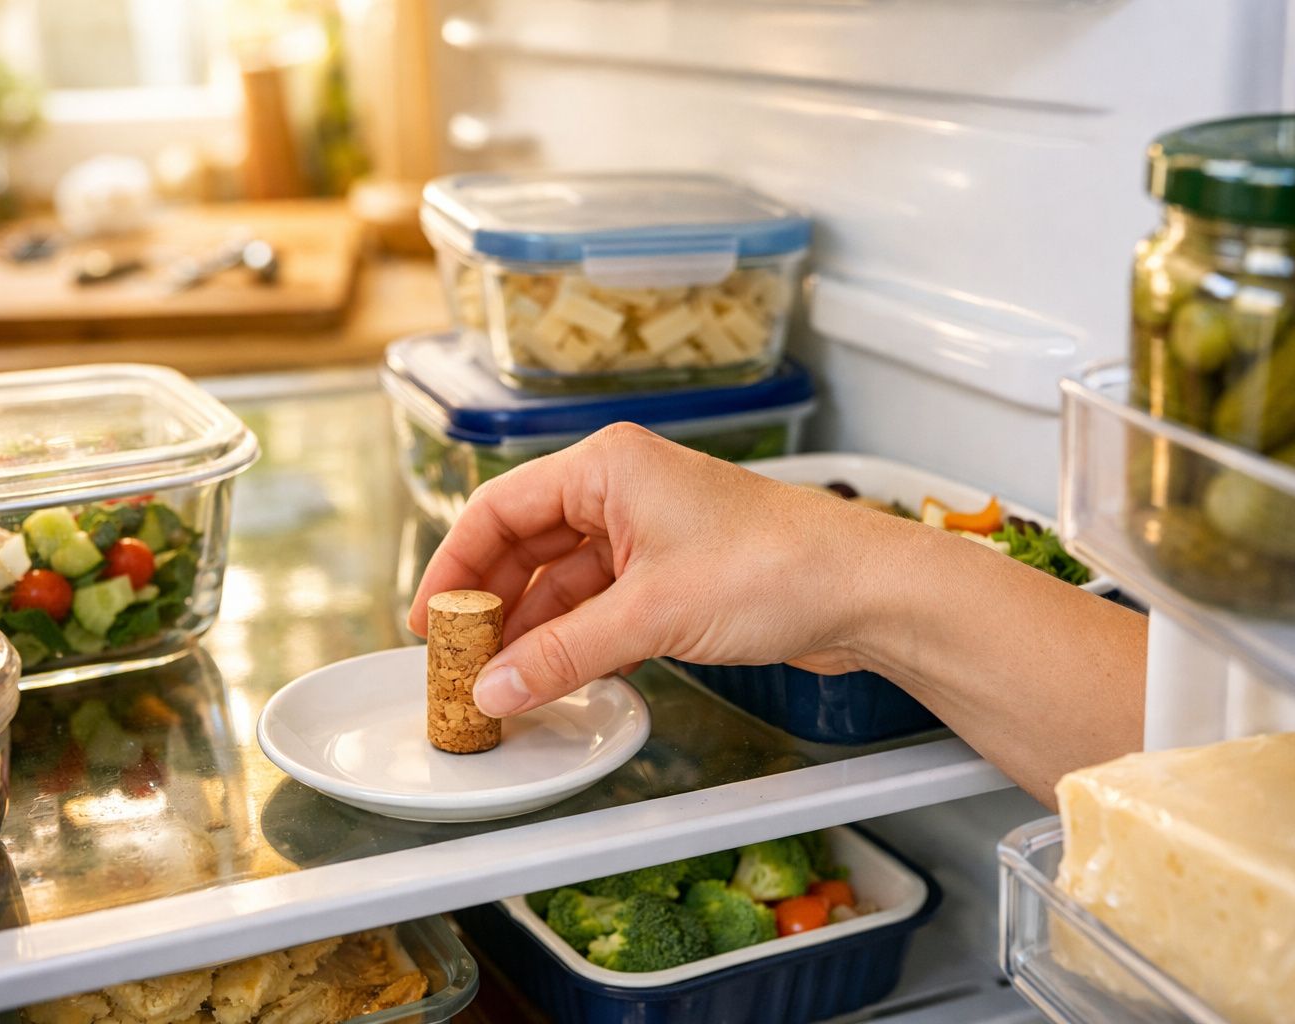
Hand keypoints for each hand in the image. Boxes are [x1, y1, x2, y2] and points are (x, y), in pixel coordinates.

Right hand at [408, 423, 909, 717]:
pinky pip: (602, 606)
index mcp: (607, 467)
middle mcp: (622, 490)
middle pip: (526, 546)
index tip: (430, 622)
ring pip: (564, 582)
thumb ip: (564, 653)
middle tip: (462, 661)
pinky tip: (559, 678)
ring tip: (504, 683)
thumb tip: (495, 688)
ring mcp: (648, 533)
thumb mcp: (651, 614)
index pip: (499, 508)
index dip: (454, 566)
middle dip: (493, 605)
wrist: (865, 591)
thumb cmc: (775, 566)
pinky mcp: (673, 575)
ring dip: (535, 631)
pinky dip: (577, 641)